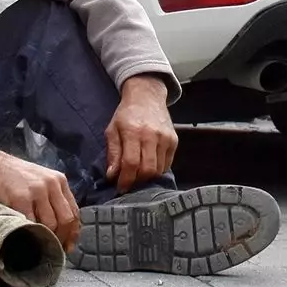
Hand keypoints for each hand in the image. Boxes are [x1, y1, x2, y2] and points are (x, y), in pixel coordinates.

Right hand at [0, 145, 79, 251]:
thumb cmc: (14, 174)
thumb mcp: (40, 179)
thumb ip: (53, 197)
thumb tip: (62, 227)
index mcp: (59, 180)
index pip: (74, 212)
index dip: (72, 233)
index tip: (67, 245)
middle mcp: (51, 184)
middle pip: (66, 220)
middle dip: (62, 238)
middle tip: (54, 248)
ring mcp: (36, 191)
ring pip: (51, 224)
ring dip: (47, 238)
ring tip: (39, 244)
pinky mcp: (19, 198)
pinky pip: (31, 223)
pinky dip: (31, 233)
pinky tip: (27, 237)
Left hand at [105, 74, 178, 193]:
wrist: (147, 97)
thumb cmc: (126, 115)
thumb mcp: (112, 130)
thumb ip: (112, 153)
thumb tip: (112, 175)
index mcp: (133, 132)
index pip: (131, 163)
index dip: (126, 179)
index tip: (120, 188)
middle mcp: (151, 135)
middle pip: (147, 169)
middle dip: (137, 181)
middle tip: (129, 183)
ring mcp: (166, 139)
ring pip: (158, 169)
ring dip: (147, 178)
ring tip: (137, 176)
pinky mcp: (174, 141)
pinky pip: (167, 164)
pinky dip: (157, 170)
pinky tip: (148, 167)